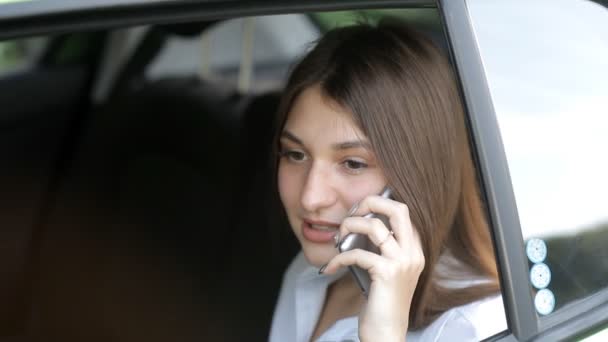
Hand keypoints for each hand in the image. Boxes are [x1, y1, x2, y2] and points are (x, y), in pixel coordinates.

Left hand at [321, 195, 424, 341]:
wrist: (387, 334)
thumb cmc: (382, 303)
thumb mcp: (387, 271)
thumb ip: (381, 249)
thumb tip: (355, 225)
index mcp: (415, 251)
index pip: (402, 212)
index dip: (379, 204)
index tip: (358, 211)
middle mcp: (413, 253)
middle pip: (397, 208)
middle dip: (370, 202)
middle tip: (351, 213)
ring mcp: (402, 262)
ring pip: (374, 225)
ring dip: (349, 227)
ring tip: (337, 239)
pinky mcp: (387, 273)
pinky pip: (356, 253)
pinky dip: (338, 258)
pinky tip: (328, 268)